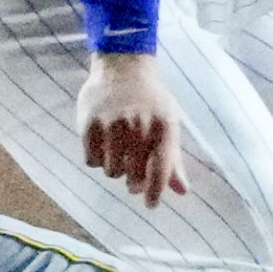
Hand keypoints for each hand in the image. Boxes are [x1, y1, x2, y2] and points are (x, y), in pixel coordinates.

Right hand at [76, 51, 186, 207]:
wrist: (123, 66)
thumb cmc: (151, 100)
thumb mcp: (169, 124)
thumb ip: (173, 160)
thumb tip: (182, 192)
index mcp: (163, 128)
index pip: (160, 170)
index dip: (155, 192)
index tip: (150, 205)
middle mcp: (138, 127)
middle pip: (133, 177)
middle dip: (133, 179)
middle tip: (133, 170)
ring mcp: (112, 125)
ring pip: (111, 171)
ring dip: (114, 168)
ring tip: (118, 150)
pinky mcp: (89, 124)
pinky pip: (91, 161)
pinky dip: (96, 159)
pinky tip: (102, 144)